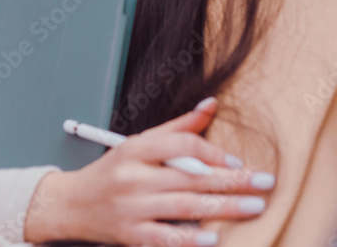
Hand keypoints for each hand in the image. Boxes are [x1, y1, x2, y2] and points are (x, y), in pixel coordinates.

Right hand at [23, 97, 274, 245]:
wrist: (71, 205)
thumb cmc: (112, 172)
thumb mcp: (138, 143)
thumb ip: (177, 128)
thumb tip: (211, 105)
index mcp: (136, 149)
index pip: (181, 145)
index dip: (213, 153)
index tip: (239, 163)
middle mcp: (133, 177)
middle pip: (190, 176)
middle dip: (232, 181)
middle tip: (265, 183)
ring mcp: (131, 208)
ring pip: (184, 206)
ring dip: (222, 207)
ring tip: (254, 207)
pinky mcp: (130, 235)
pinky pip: (164, 237)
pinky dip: (189, 239)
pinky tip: (212, 238)